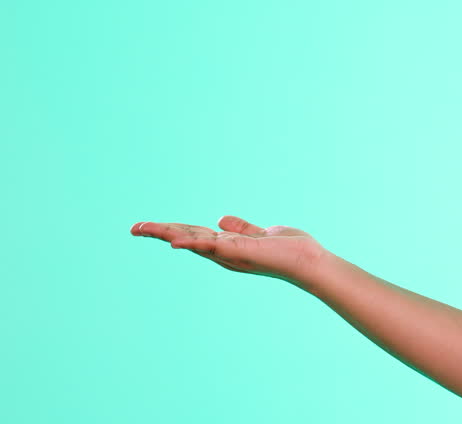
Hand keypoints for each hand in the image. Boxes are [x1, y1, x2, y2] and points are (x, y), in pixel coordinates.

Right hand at [131, 215, 328, 287]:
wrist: (309, 261)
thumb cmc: (289, 250)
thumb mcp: (260, 234)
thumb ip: (241, 228)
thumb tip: (221, 219)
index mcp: (226, 247)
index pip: (193, 235)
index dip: (172, 229)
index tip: (148, 226)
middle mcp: (223, 253)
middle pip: (186, 238)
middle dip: (159, 232)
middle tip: (133, 228)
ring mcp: (229, 254)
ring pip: (192, 240)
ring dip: (167, 233)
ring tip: (142, 228)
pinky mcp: (239, 252)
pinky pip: (211, 246)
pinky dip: (192, 243)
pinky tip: (173, 241)